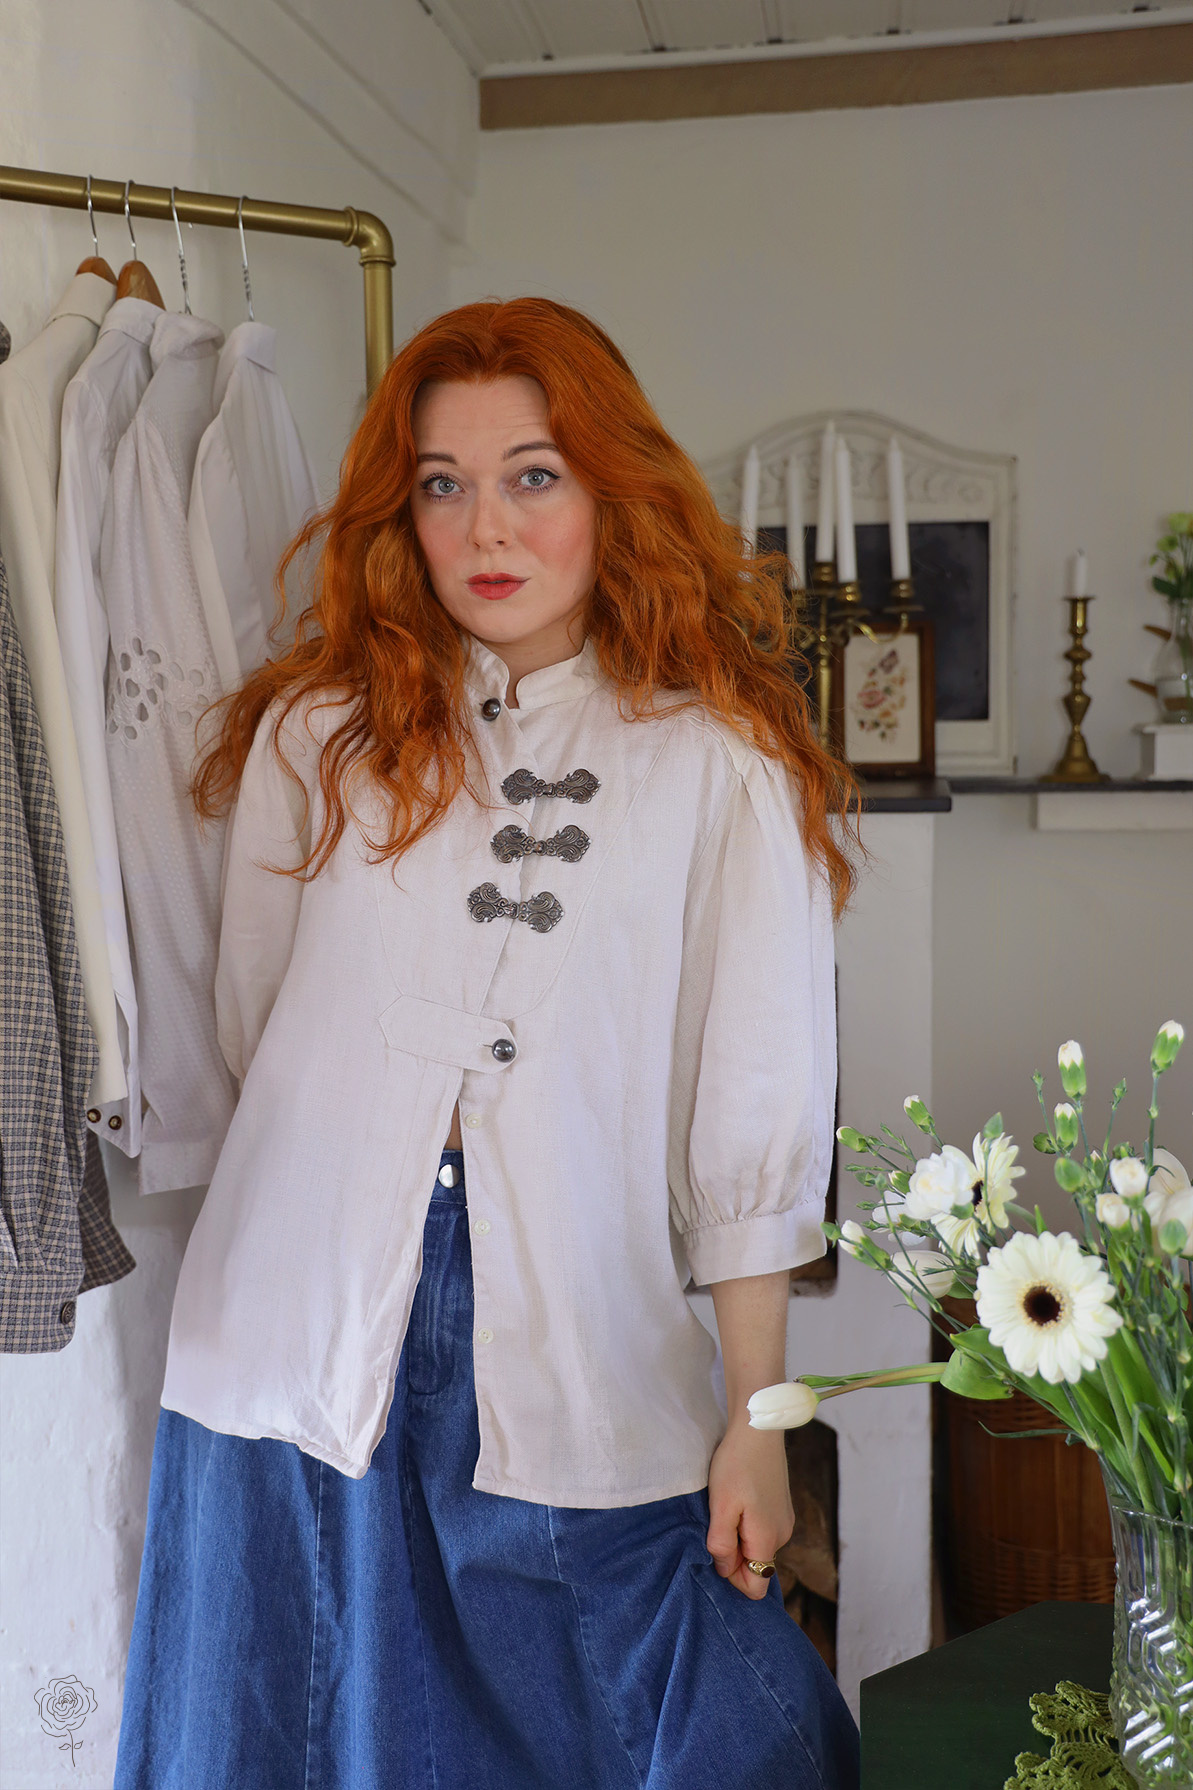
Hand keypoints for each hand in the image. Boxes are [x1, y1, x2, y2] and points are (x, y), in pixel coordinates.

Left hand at [705, 1417, 793, 1600]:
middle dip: (734, 1554)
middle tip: (717, 1521)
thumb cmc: (737, 1464)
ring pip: (758, 1545)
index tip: (717, 1549)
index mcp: (768, 1539)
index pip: (756, 1587)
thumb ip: (722, 1544)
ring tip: (726, 1505)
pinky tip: (737, 1497)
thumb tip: (724, 1570)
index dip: (733, 1578)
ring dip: (739, 1535)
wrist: (758, 1426)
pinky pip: (762, 1528)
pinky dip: (747, 1522)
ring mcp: (784, 1518)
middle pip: (756, 1565)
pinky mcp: (781, 1504)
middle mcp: (783, 1534)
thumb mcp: (721, 1506)